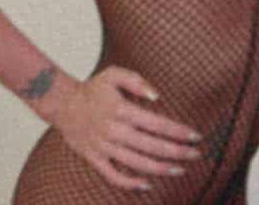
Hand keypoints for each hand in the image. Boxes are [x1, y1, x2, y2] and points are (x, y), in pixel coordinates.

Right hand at [51, 65, 202, 190]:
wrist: (62, 103)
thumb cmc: (93, 88)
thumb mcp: (114, 74)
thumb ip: (136, 81)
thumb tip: (157, 96)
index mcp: (122, 110)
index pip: (158, 124)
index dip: (179, 132)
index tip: (195, 136)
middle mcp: (114, 131)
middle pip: (152, 146)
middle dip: (178, 152)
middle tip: (196, 154)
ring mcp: (104, 147)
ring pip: (137, 163)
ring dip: (161, 169)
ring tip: (180, 170)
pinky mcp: (94, 158)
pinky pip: (113, 175)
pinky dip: (130, 183)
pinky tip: (147, 184)